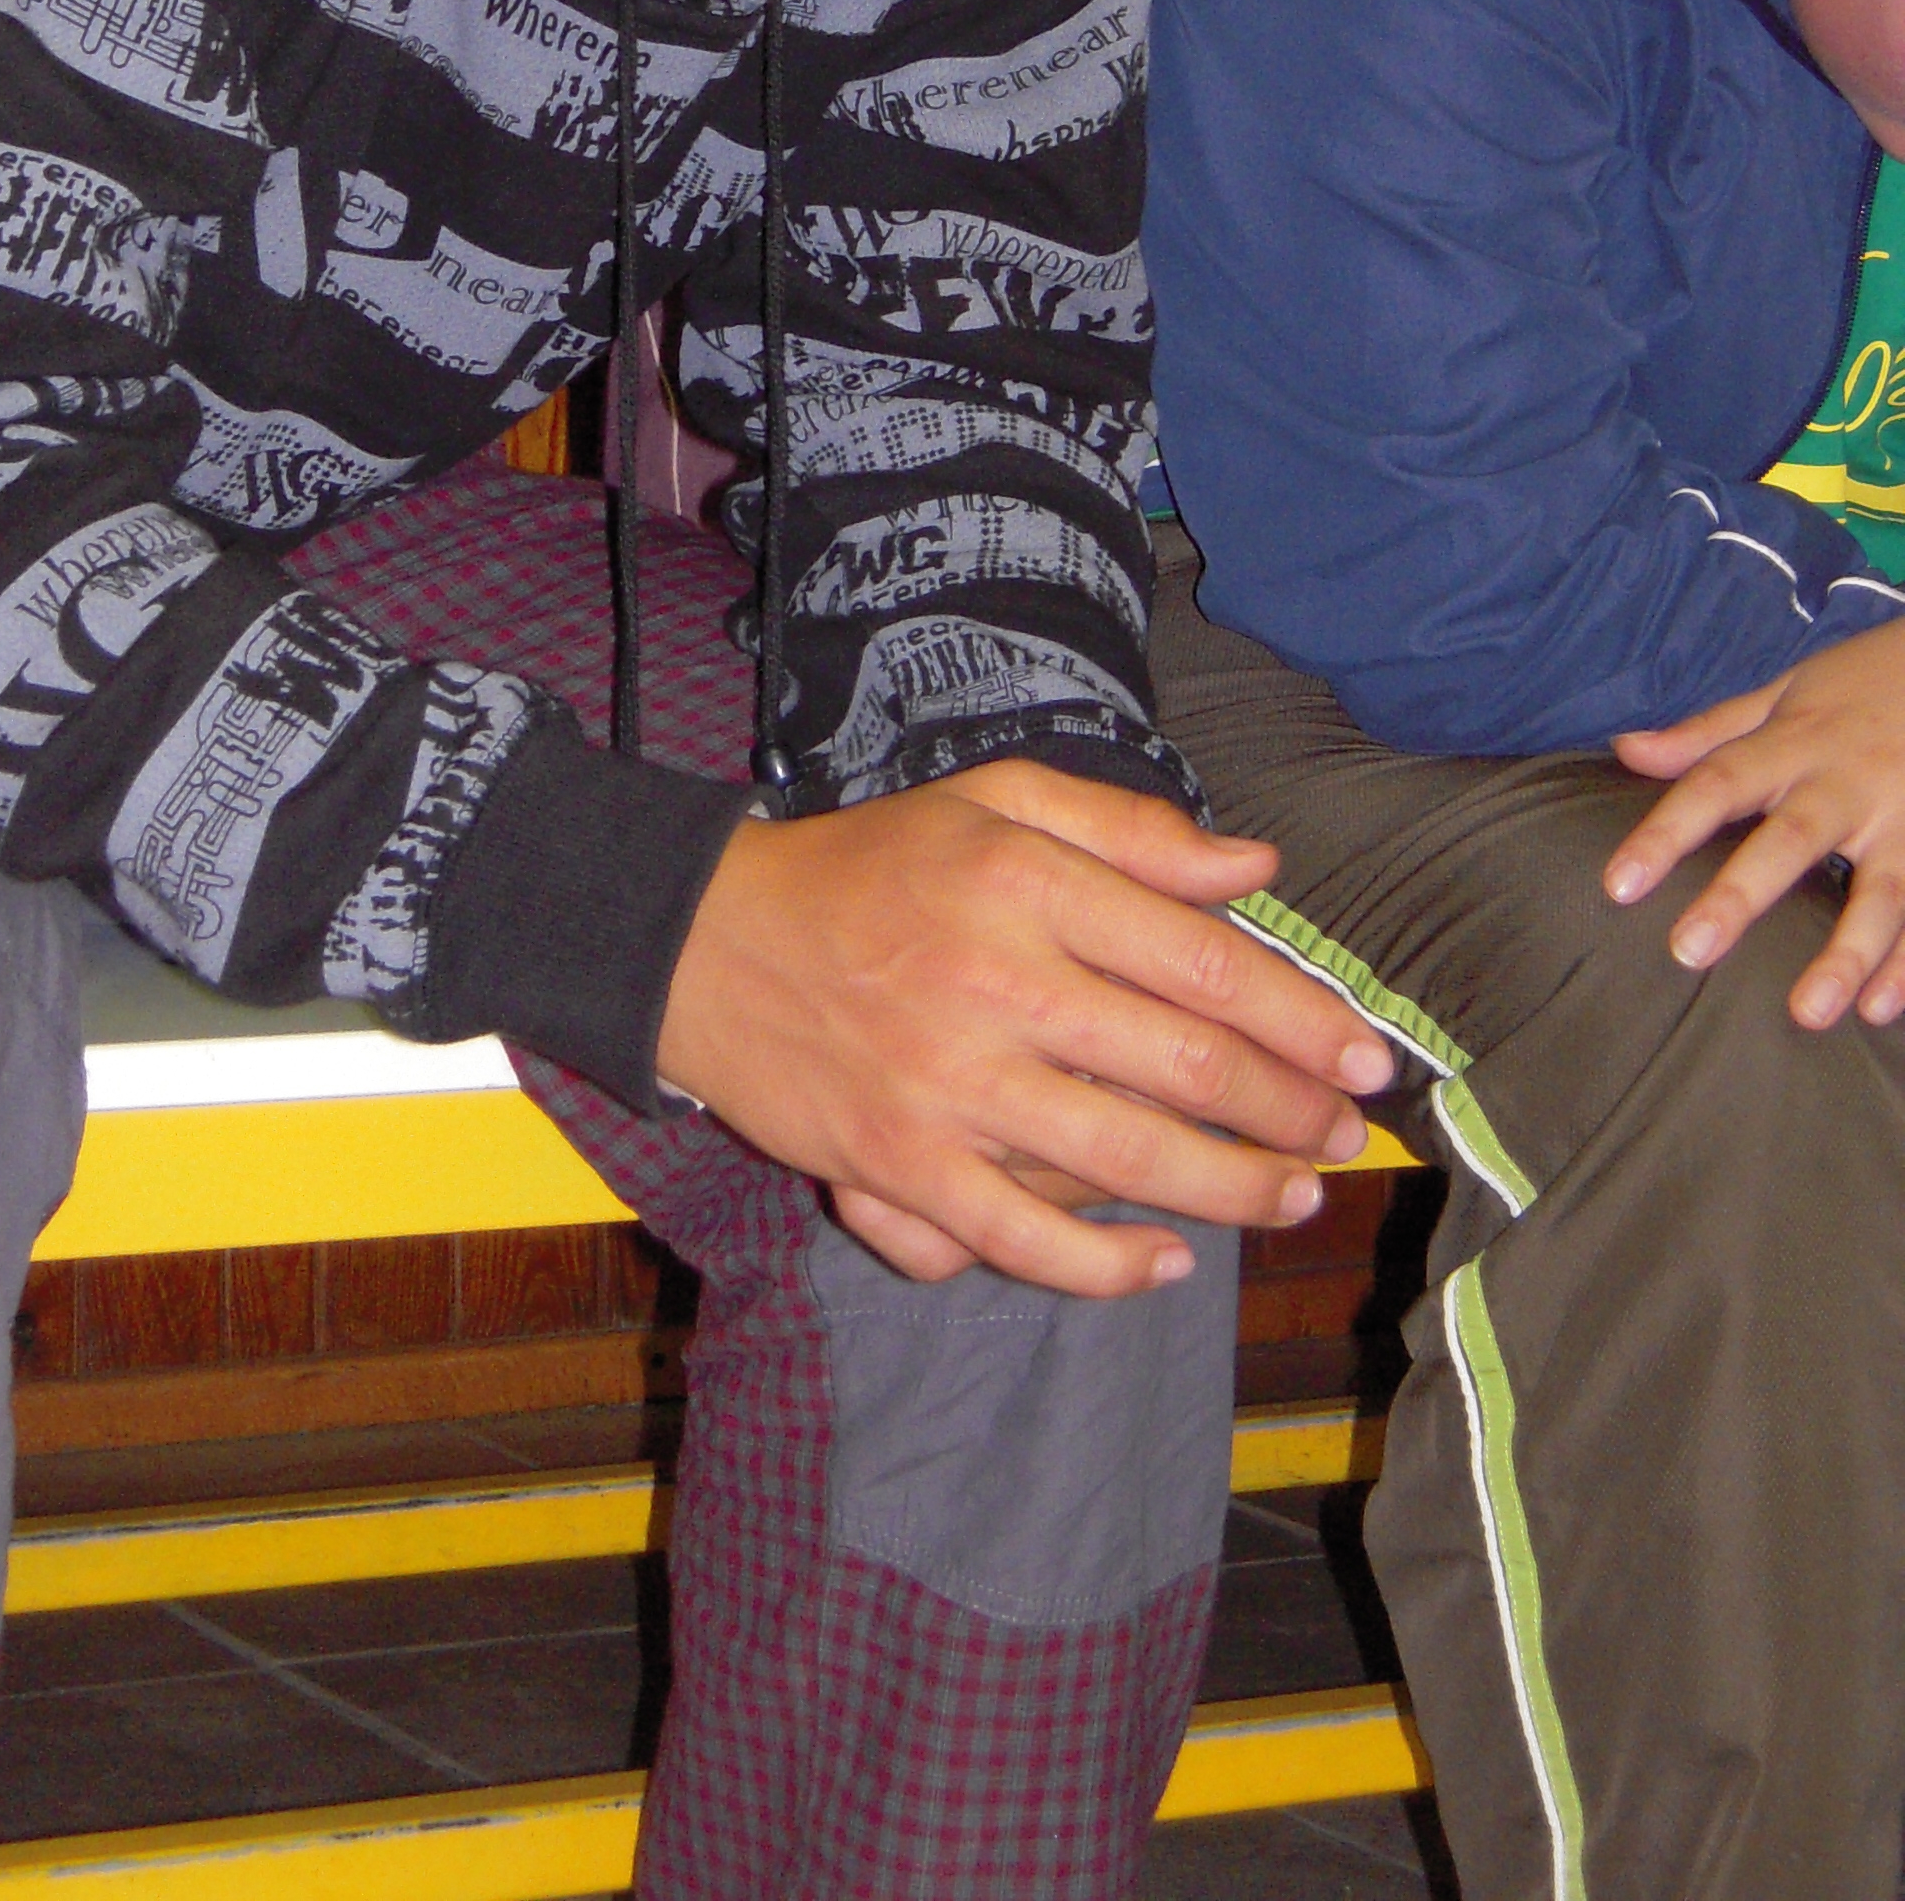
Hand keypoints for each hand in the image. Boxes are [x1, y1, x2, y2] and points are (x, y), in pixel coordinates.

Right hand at [655, 757, 1393, 1298]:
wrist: (708, 945)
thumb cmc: (870, 867)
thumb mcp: (992, 803)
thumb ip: (1129, 829)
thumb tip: (1257, 865)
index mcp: (1023, 882)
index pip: (1201, 960)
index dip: (1301, 1016)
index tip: (1362, 1054)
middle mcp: (994, 982)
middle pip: (1184, 1066)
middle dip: (1290, 1111)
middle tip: (1344, 1133)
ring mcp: (947, 1086)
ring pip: (1128, 1161)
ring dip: (1233, 1190)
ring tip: (1292, 1194)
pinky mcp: (901, 1167)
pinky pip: (1026, 1240)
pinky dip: (1109, 1266)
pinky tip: (1166, 1262)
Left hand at [1608, 615, 1904, 1026]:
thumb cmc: (1863, 686)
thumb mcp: (1785, 693)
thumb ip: (1709, 732)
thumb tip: (1625, 749)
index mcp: (1795, 744)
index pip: (1715, 784)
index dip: (1666, 832)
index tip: (1618, 884)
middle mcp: (1847, 784)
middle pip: (1790, 841)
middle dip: (1740, 896)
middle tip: (1689, 953)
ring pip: (1880, 892)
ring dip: (1844, 954)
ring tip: (1807, 1013)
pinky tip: (1878, 1010)